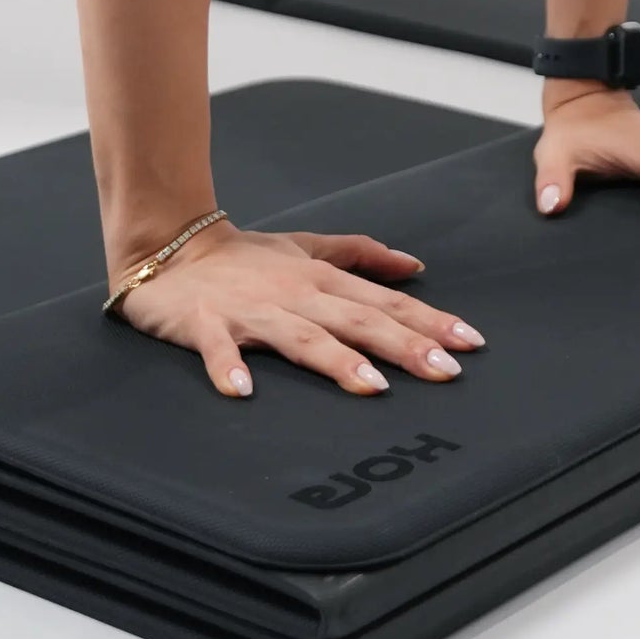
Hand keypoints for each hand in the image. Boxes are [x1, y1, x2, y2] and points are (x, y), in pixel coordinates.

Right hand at [116, 222, 485, 397]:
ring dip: (335, 359)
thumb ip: (361, 255)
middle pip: (357, 320)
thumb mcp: (307, 248)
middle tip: (445, 370)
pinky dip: (227, 367)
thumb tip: (415, 266)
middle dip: (403, 344)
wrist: (170, 247)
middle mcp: (294, 293)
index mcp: (320, 279)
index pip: (385, 302)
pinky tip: (242, 391)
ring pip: (301, 336)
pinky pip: (217, 347)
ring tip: (371, 384)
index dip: (428, 322)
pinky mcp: (205, 324)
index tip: (470, 343)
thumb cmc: (245, 257)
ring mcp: (250, 309)